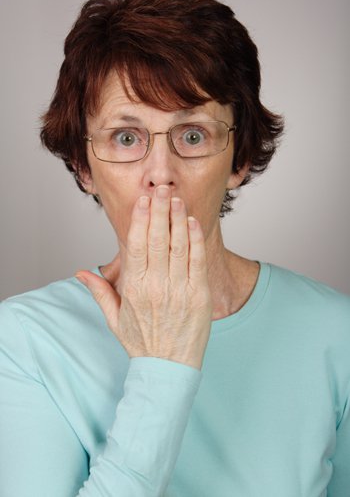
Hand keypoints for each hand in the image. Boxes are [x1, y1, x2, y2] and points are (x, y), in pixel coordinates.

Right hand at [76, 185, 212, 369]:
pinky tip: (192, 223)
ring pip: (178, 246)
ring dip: (178, 219)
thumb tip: (81, 272)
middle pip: (157, 239)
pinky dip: (195, 240)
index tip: (143, 201)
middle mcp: (156, 286)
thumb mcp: (114, 319)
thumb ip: (99, 292)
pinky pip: (197, 261)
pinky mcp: (198, 295)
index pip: (135, 246)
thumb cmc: (141, 343)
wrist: (169, 368)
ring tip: (177, 199)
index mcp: (134, 288)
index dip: (139, 220)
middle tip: (162, 188)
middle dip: (159, 210)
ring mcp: (179, 289)